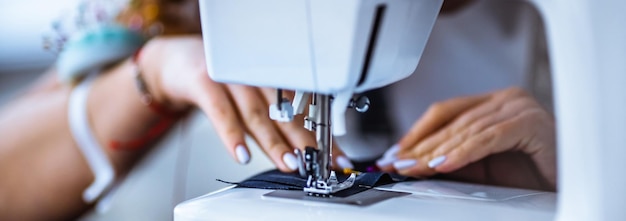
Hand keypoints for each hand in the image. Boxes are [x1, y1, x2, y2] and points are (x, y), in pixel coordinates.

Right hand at [138, 35, 352, 171]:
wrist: (173, 63)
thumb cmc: (216, 82)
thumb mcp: (248, 98)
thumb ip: (270, 120)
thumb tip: (299, 149)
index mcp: (269, 79)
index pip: (300, 109)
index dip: (318, 134)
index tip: (334, 156)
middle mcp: (252, 75)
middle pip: (283, 111)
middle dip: (304, 140)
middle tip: (318, 161)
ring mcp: (228, 77)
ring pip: (256, 114)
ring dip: (274, 142)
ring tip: (289, 162)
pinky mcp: (203, 83)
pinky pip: (220, 112)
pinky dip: (232, 135)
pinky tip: (242, 154)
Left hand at [378, 87, 555, 188]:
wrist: (567, 185)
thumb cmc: (529, 176)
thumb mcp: (479, 166)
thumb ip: (451, 158)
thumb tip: (413, 161)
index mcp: (492, 103)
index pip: (444, 112)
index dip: (416, 133)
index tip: (395, 152)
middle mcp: (505, 99)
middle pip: (451, 122)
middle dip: (420, 146)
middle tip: (396, 162)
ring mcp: (518, 107)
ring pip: (466, 130)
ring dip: (435, 151)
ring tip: (413, 167)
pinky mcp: (529, 123)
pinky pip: (487, 139)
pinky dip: (462, 153)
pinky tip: (442, 165)